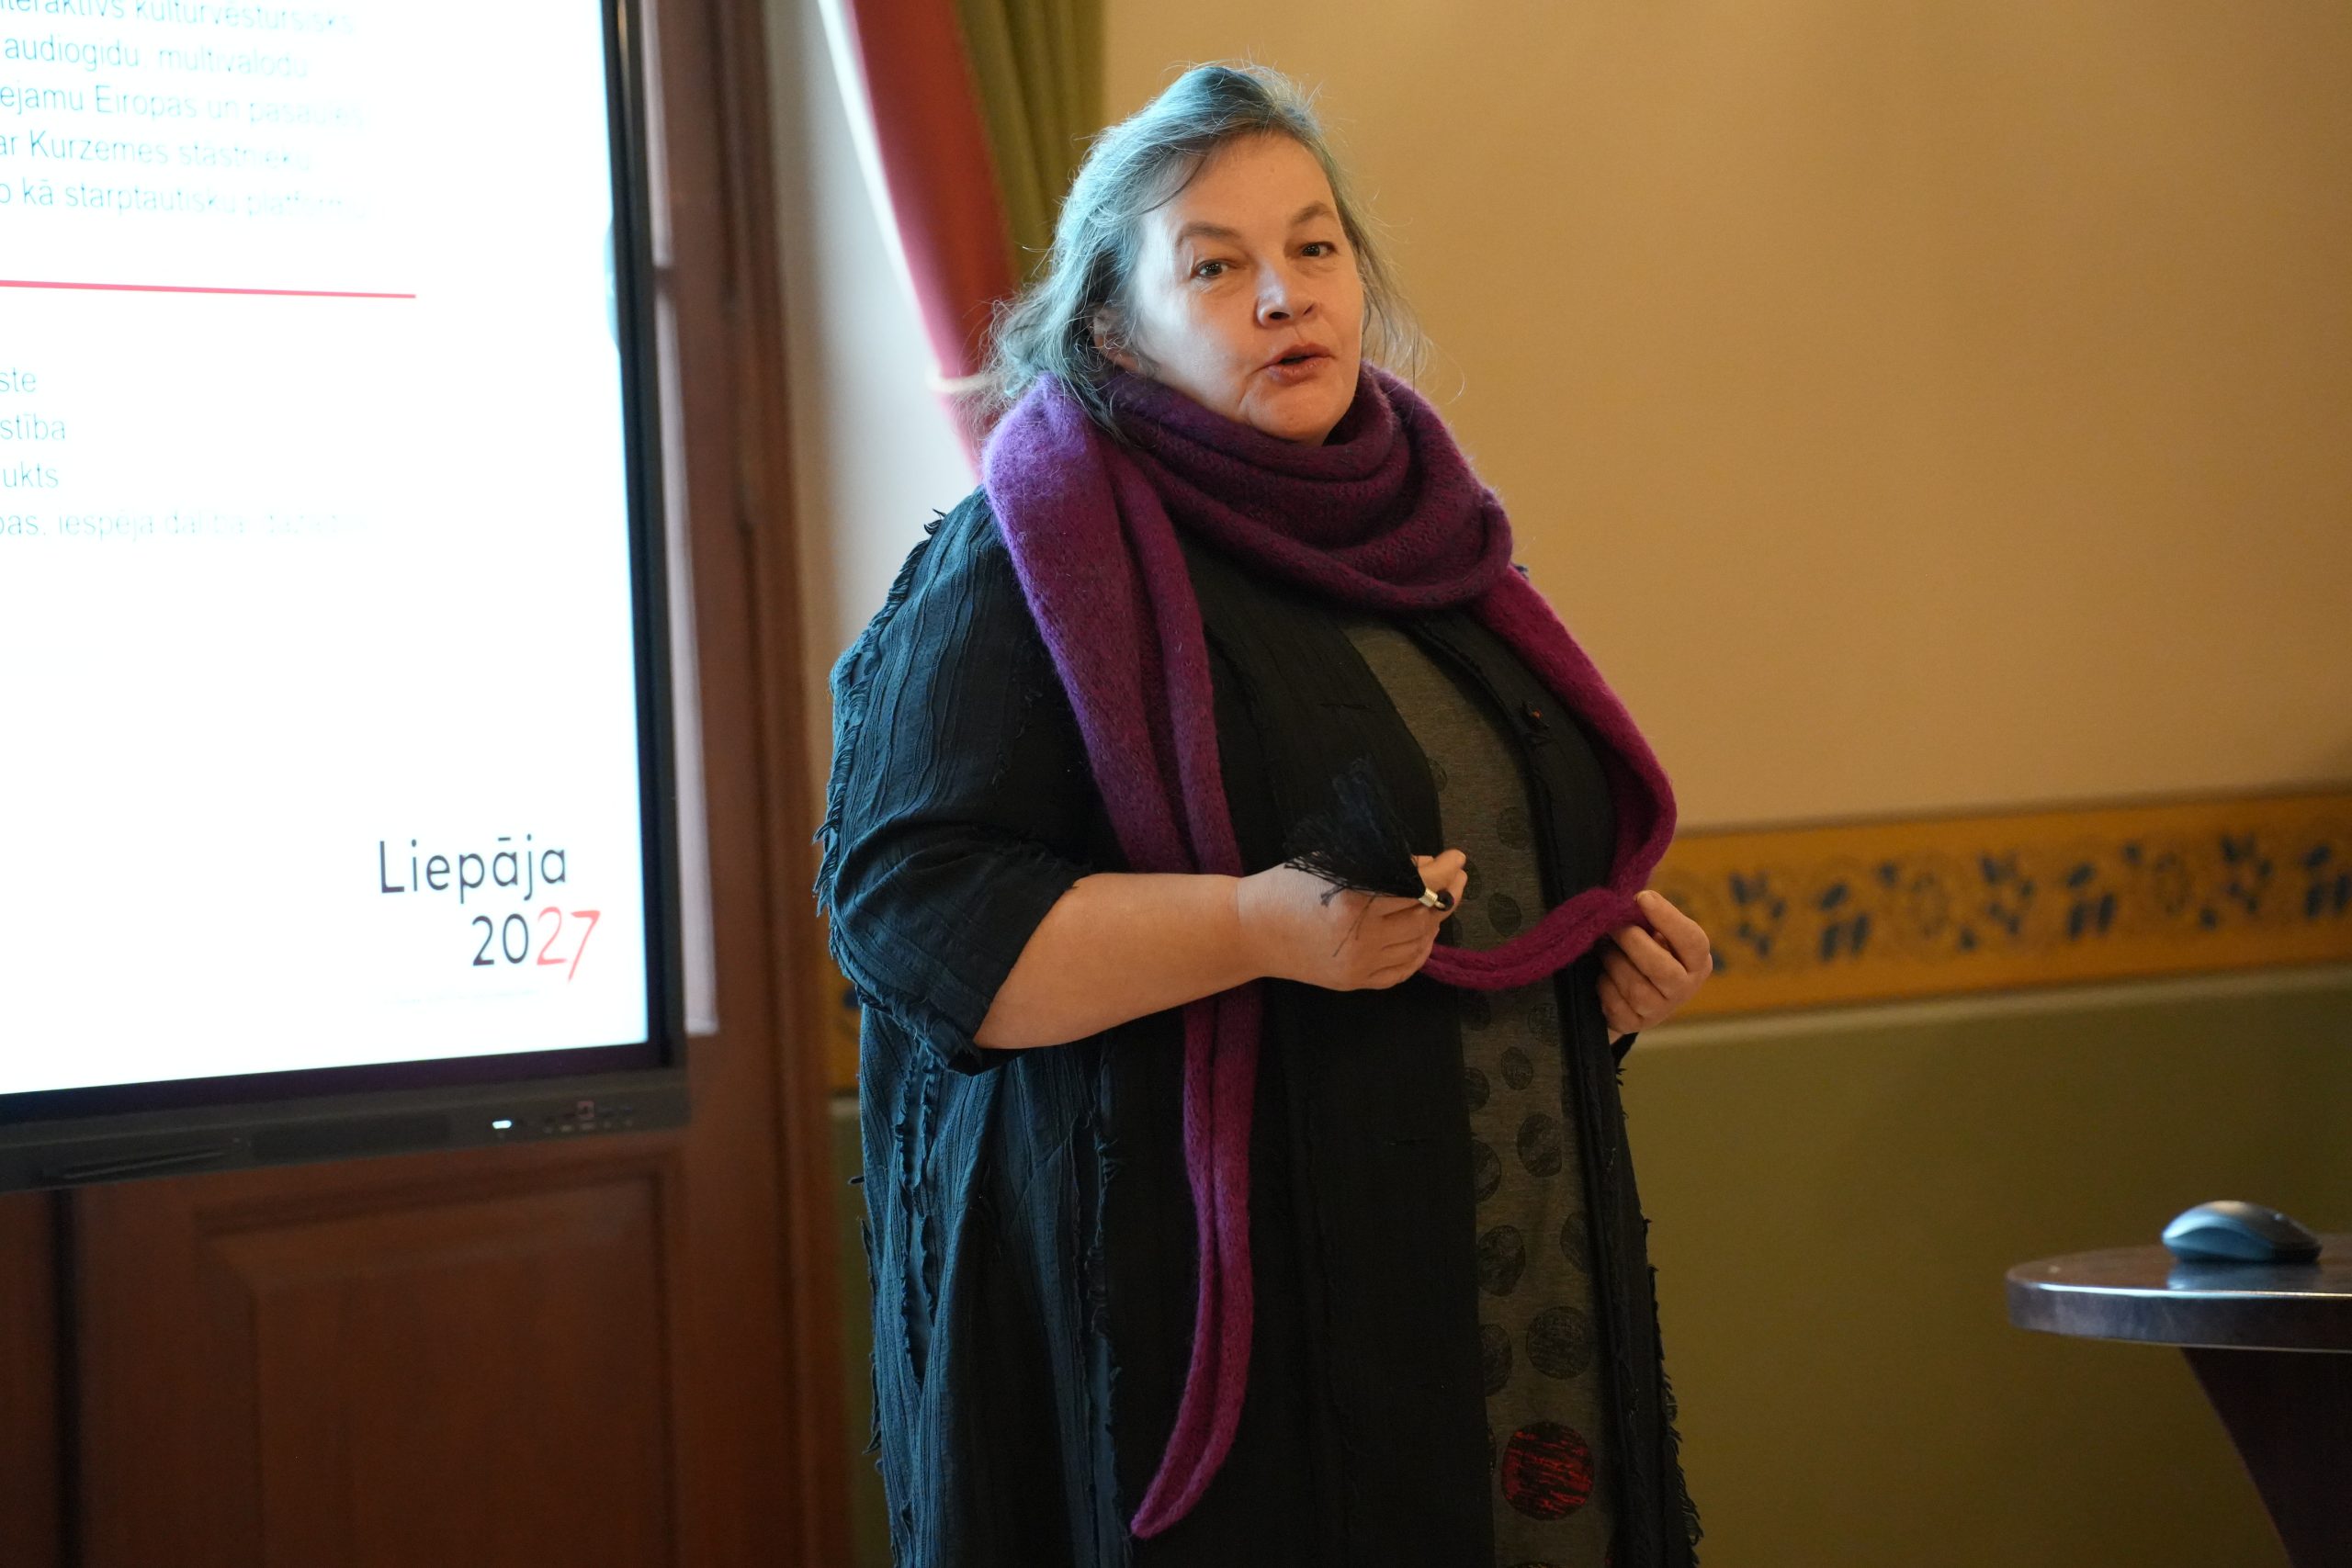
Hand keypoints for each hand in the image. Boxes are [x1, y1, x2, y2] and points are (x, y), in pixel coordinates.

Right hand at [1239, 850, 1468, 990]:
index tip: (1456, 857)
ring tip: (1440, 899)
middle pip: (1425, 917)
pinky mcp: (1355, 982)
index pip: (1417, 886)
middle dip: (1448, 893)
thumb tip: (1425, 866)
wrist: (1249, 930)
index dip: (1444, 871)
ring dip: (1436, 920)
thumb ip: (1380, 864)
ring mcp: (1360, 965)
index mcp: (1354, 901)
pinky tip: (1425, 933)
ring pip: (1418, 944)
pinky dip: (1420, 951)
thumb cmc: (1287, 886)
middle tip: (1457, 876)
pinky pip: (1402, 970)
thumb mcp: (1333, 862)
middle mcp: (1362, 937)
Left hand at [1600, 889, 1712, 1040]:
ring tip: (1606, 949)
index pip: (1691, 940)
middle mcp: (1685, 988)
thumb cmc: (1647, 950)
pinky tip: (1605, 974)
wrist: (1634, 991)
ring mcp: (1661, 1011)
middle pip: (1660, 968)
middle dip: (1631, 942)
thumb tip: (1633, 901)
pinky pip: (1614, 1003)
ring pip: (1634, 987)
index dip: (1667, 918)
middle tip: (1613, 926)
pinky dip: (1604, 984)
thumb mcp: (1656, 933)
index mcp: (1697, 960)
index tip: (1642, 897)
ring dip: (1613, 962)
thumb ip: (1649, 918)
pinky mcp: (1635, 1024)